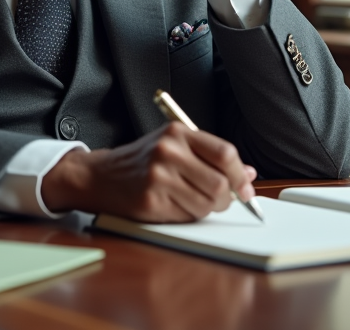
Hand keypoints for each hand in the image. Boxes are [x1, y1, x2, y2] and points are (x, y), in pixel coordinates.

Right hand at [41, 123, 257, 221]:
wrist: (101, 175)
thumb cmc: (142, 161)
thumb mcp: (175, 146)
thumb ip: (211, 157)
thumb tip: (249, 174)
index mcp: (178, 132)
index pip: (224, 153)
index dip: (241, 174)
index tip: (246, 188)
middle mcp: (168, 151)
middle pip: (219, 183)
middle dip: (227, 198)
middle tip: (223, 201)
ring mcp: (158, 177)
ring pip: (206, 203)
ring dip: (208, 209)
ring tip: (195, 201)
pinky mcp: (150, 201)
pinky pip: (187, 216)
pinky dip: (189, 216)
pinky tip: (176, 205)